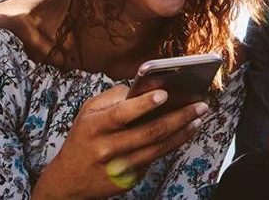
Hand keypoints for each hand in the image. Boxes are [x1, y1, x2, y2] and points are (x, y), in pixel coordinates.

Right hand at [32, 84, 207, 199]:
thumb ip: (113, 98)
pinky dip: (172, 144)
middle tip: (199, 105)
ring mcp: (120, 166)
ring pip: (158, 148)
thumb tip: (145, 87)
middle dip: (179, 117)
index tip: (164, 93)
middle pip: (149, 132)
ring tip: (198, 118)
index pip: (121, 114)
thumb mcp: (88, 113)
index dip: (143, 104)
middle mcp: (107, 147)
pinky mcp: (129, 179)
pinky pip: (155, 158)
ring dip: (182, 132)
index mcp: (95, 126)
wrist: (68, 181)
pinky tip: (185, 133)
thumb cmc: (83, 138)